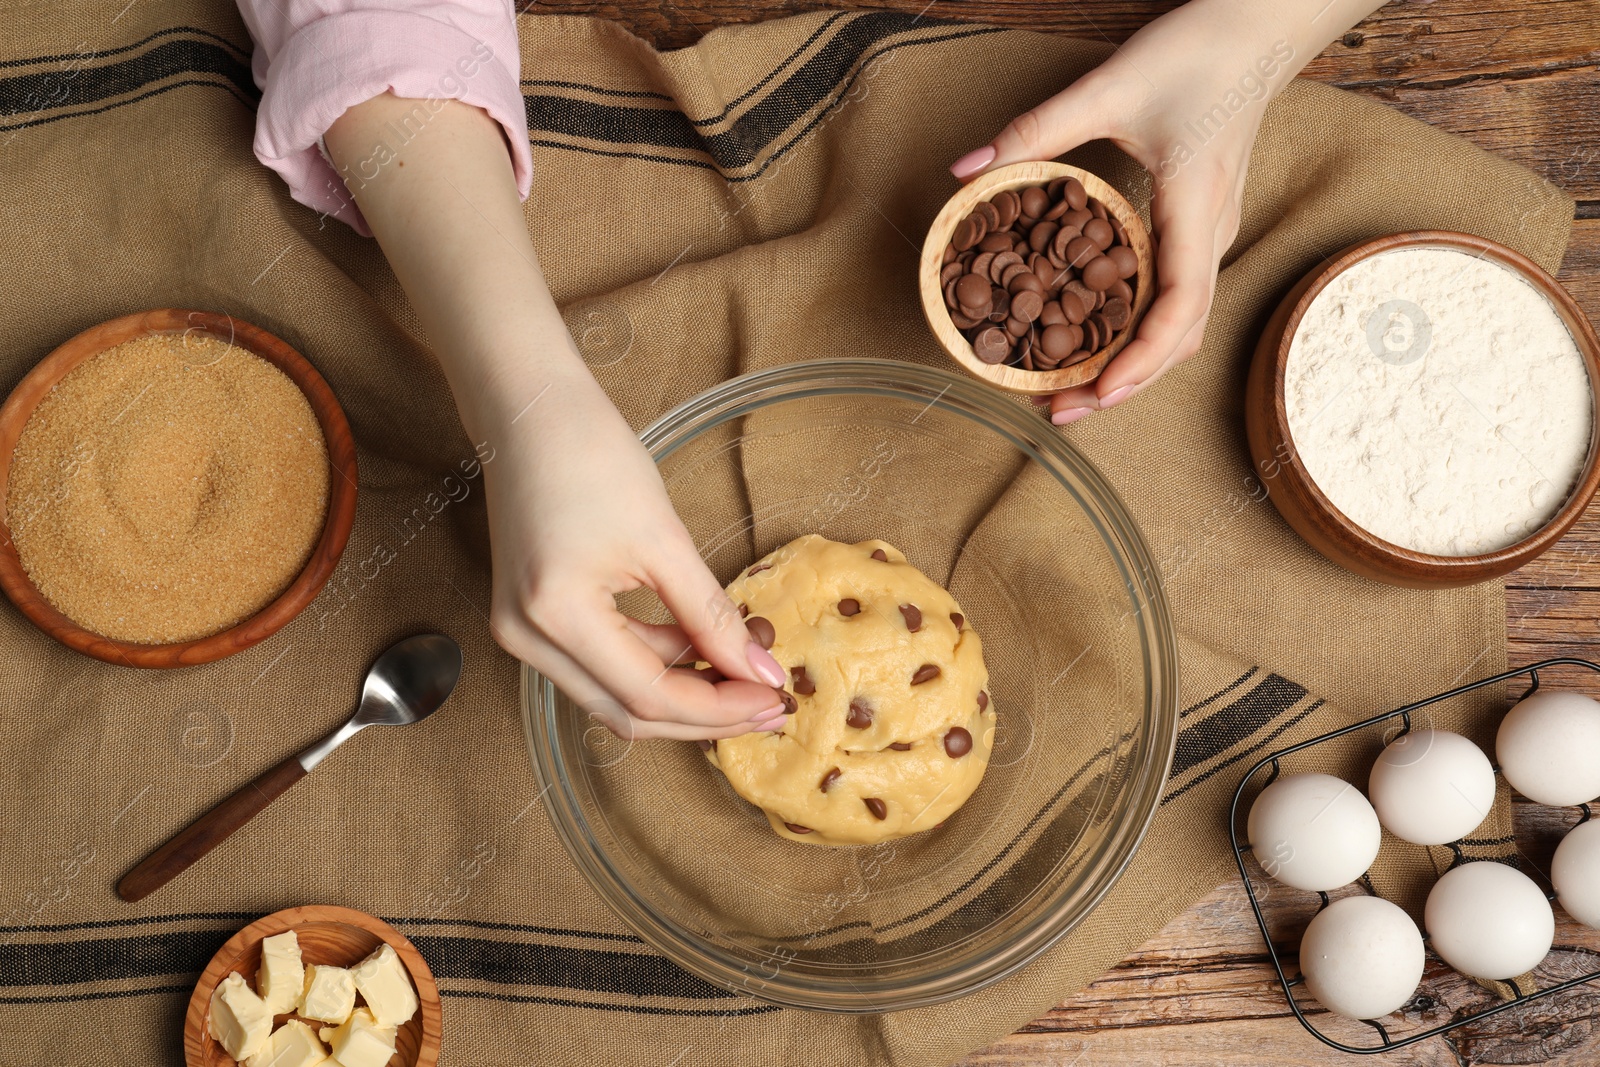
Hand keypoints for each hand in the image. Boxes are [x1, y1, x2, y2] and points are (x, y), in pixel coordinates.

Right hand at [480, 368, 789, 739]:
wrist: (529, 409)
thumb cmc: (589, 454)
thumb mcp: (664, 539)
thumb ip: (711, 615)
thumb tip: (759, 671)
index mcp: (555, 616)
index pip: (648, 694)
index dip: (718, 707)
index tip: (773, 698)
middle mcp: (526, 638)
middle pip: (627, 711)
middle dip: (703, 714)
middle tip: (768, 703)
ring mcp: (521, 631)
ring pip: (613, 695)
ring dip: (681, 691)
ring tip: (745, 667)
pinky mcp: (530, 619)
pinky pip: (599, 663)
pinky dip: (652, 662)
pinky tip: (700, 648)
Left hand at [949, 1, 1285, 424]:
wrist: (1258, 29)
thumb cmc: (1195, 53)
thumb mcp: (1108, 87)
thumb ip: (1035, 130)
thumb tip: (964, 172)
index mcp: (1196, 209)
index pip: (1180, 306)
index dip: (1141, 358)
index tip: (1096, 391)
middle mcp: (1212, 234)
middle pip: (1179, 336)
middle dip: (1123, 383)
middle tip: (1058, 412)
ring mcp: (1211, 235)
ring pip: (1181, 325)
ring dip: (1132, 367)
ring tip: (1072, 395)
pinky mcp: (1201, 229)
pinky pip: (1175, 300)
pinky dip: (1138, 335)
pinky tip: (1096, 344)